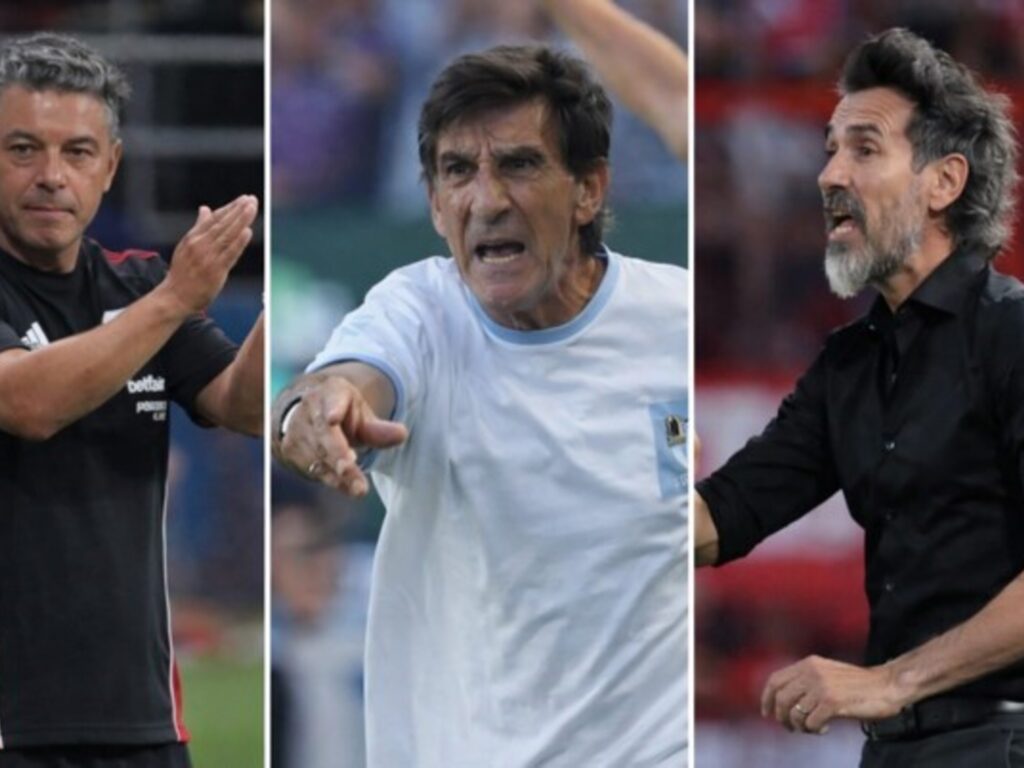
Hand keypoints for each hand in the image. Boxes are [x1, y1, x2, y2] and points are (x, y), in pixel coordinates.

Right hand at [162, 195, 258, 313]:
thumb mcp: (187, 245)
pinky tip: (248, 231)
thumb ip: (199, 227)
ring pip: (227, 235)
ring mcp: (208, 257)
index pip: (214, 219)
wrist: (175, 296)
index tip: (243, 199)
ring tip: (251, 208)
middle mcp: (200, 245)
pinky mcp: (216, 270)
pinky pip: (229, 254)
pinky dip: (239, 242)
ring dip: (241, 220)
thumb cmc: (183, 271)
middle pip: (222, 224)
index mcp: (193, 237)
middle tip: (251, 199)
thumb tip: (205, 209)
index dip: (230, 208)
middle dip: (238, 210)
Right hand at [279, 375, 406, 496]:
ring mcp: (297, 429)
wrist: (305, 418)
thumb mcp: (362, 417)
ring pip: (317, 454)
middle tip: (352, 467)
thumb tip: (402, 434)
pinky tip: (348, 487)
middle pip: (324, 433)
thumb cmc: (342, 416)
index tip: (332, 419)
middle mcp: (310, 408)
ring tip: (358, 488)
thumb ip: (379, 429)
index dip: (332, 408)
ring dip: (337, 473)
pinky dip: (331, 479)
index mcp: (331, 391)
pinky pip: (311, 468)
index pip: (331, 399)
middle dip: (337, 453)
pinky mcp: (290, 450)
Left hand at [761, 655, 906, 733]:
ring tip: (813, 728)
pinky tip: (825, 728)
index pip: (775, 680)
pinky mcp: (832, 702)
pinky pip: (810, 723)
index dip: (767, 698)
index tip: (767, 713)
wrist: (887, 686)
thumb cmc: (859, 685)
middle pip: (781, 700)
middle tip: (792, 728)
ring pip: (794, 714)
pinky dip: (815, 730)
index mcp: (808, 663)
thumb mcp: (828, 674)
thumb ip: (807, 681)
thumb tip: (783, 702)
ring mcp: (821, 686)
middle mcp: (811, 672)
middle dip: (783, 718)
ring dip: (800, 727)